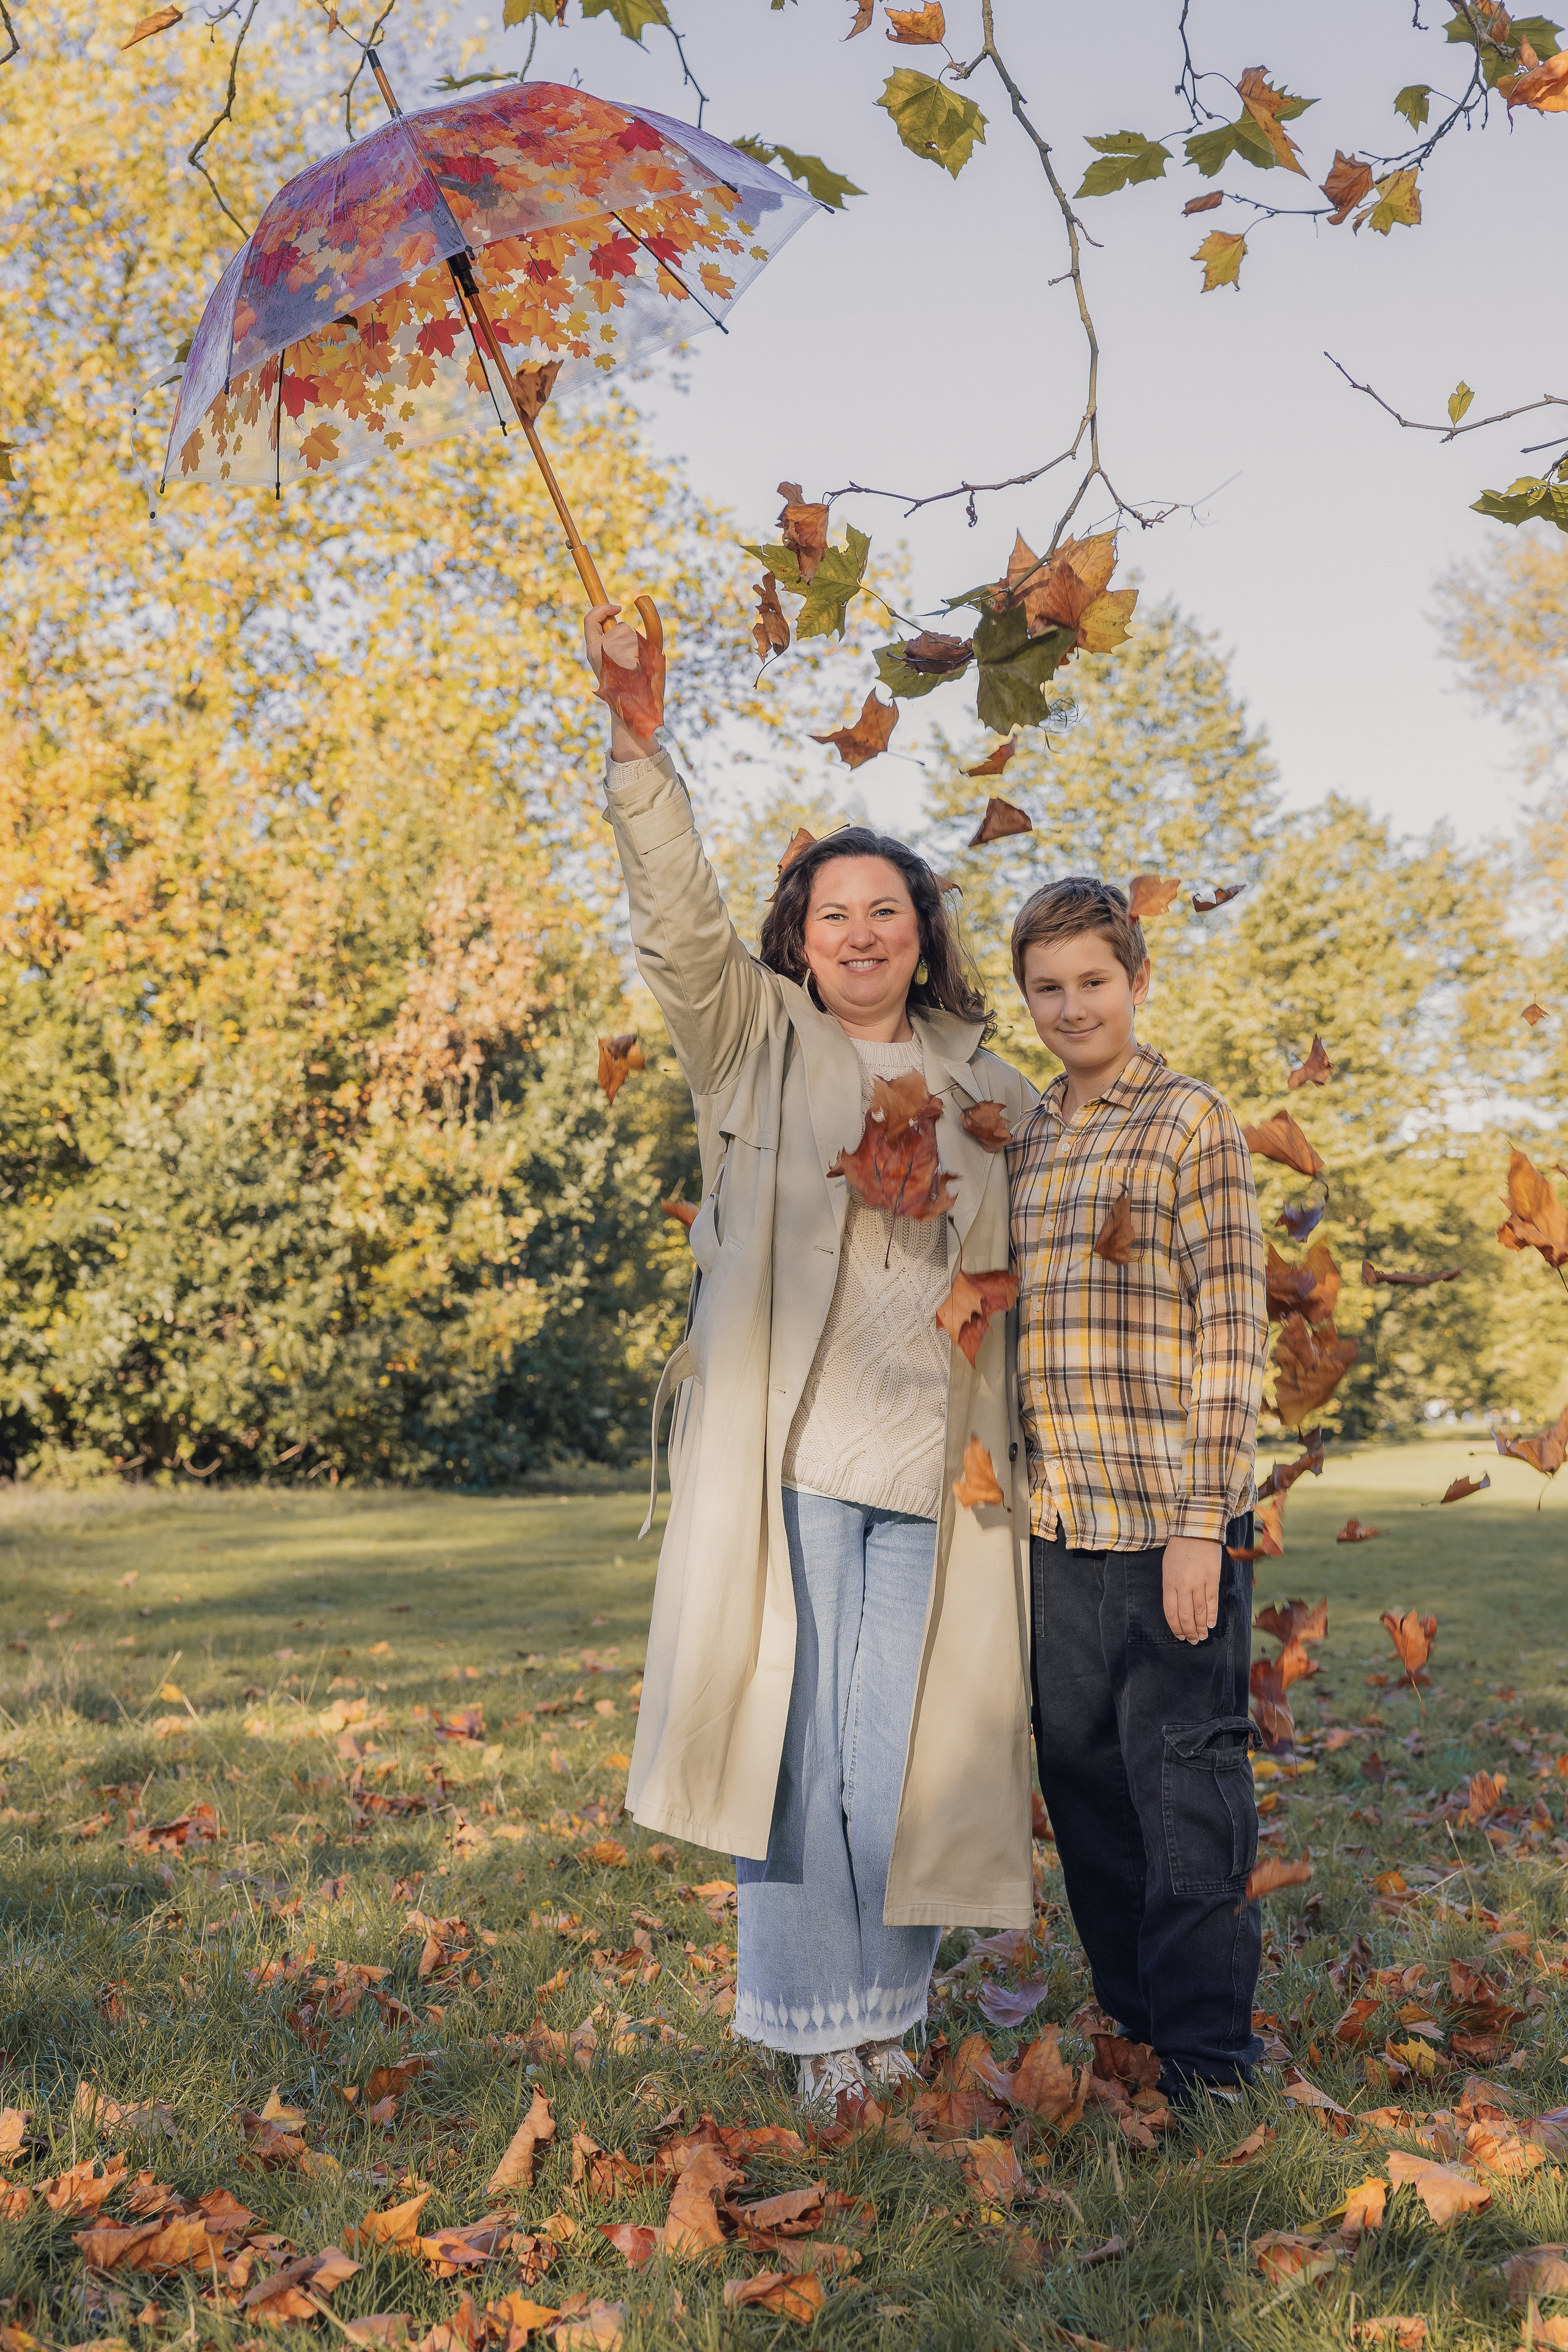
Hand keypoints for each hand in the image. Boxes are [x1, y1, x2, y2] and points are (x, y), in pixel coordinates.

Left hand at [584, 601, 657, 762]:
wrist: (634, 715)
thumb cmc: (643, 685)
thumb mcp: (650, 651)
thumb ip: (650, 624)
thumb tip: (641, 600)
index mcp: (598, 650)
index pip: (592, 618)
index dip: (604, 607)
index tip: (620, 607)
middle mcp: (593, 654)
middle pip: (600, 627)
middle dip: (620, 630)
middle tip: (634, 647)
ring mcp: (596, 662)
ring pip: (609, 639)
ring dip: (623, 643)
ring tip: (636, 662)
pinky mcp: (603, 667)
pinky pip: (612, 650)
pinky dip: (624, 651)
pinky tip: (634, 666)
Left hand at [1162, 1536, 1221, 1644]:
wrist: (1196, 1530)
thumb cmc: (1179, 1549)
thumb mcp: (1167, 1568)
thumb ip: (1171, 1588)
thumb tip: (1177, 1607)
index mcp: (1169, 1583)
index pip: (1171, 1612)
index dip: (1176, 1627)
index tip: (1180, 1635)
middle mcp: (1183, 1586)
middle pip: (1186, 1615)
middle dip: (1189, 1631)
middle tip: (1193, 1641)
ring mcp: (1199, 1583)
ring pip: (1200, 1612)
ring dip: (1201, 1627)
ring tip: (1202, 1637)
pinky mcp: (1212, 1579)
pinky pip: (1212, 1601)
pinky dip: (1211, 1615)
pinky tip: (1210, 1624)